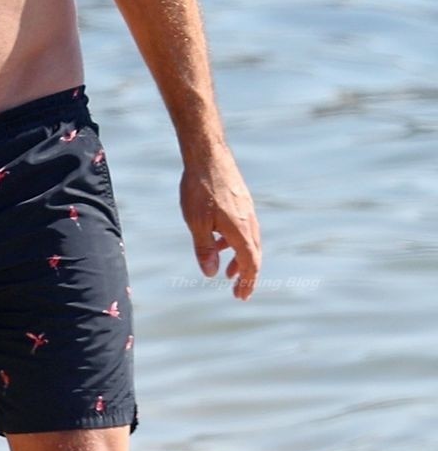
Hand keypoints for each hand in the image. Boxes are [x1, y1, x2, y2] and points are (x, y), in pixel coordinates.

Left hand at [180, 147, 260, 299]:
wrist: (207, 154)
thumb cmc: (200, 188)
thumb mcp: (196, 222)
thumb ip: (204, 249)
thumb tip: (210, 274)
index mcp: (241, 230)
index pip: (250, 263)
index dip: (247, 282)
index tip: (241, 297)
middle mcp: (249, 221)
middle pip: (254, 255)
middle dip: (247, 275)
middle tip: (239, 292)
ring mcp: (247, 210)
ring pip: (249, 241)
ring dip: (240, 258)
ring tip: (228, 271)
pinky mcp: (241, 201)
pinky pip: (243, 228)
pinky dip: (235, 241)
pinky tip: (219, 241)